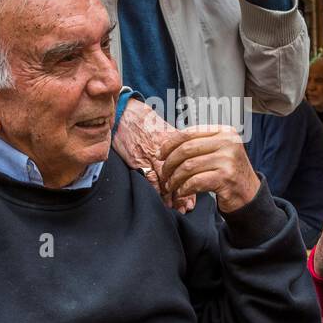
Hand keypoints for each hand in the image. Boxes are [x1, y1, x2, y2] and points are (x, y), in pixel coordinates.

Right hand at [112, 98, 195, 212]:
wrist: (125, 114)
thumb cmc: (144, 122)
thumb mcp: (165, 129)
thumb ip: (177, 144)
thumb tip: (192, 156)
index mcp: (175, 142)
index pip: (189, 164)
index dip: (194, 179)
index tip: (196, 191)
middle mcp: (166, 150)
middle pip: (180, 174)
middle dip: (185, 192)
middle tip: (188, 207)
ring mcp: (152, 156)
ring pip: (166, 179)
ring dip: (171, 196)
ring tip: (177, 208)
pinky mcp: (138, 160)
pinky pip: (150, 179)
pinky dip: (156, 191)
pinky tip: (160, 200)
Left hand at [158, 124, 260, 212]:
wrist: (249, 194)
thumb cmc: (229, 172)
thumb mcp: (220, 150)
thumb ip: (200, 143)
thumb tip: (168, 142)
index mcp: (224, 132)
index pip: (189, 133)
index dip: (170, 144)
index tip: (160, 154)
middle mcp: (228, 142)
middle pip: (187, 149)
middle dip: (170, 162)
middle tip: (163, 173)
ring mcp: (228, 159)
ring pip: (189, 166)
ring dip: (175, 178)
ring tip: (170, 185)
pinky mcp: (226, 177)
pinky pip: (195, 181)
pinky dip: (184, 188)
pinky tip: (181, 192)